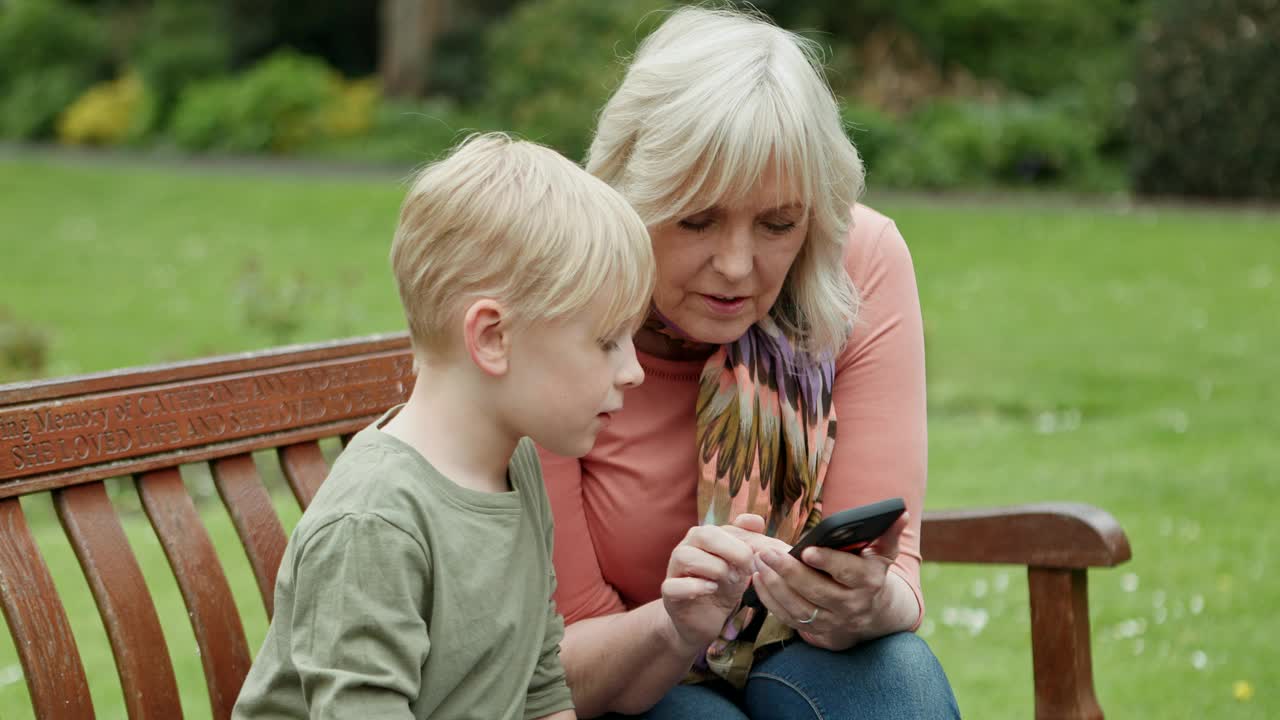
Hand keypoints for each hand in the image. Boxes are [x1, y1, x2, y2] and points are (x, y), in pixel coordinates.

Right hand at [659, 514, 763, 652]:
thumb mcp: (741, 565)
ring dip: (714, 568)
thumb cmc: (724, 587)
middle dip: (731, 550)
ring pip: (685, 556)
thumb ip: (750, 542)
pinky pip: (673, 585)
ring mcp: (674, 570)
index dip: (744, 541)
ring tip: (731, 580)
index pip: (723, 528)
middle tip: (748, 568)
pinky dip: (694, 586)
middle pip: (702, 534)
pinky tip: (711, 589)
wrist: (707, 619)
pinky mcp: (669, 594)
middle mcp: (687, 548)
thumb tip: (757, 520)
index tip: (760, 556)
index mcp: (705, 538)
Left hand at [749, 512, 908, 649]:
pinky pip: (788, 618)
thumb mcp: (883, 556)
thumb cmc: (871, 573)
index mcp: (867, 582)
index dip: (827, 561)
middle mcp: (850, 605)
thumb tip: (900, 513)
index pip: (847, 572)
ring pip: (799, 607)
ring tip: (759, 562)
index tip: (807, 550)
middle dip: (789, 571)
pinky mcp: (815, 630)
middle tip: (766, 552)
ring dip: (775, 585)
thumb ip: (888, 535)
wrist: (873, 615)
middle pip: (816, 591)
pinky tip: (758, 579)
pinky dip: (770, 600)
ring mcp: (832, 621)